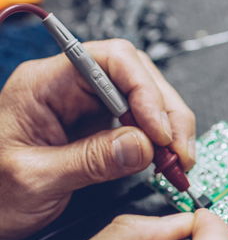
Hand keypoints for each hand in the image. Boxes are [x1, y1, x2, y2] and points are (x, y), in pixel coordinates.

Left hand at [0, 39, 195, 239]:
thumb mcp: (35, 179)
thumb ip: (90, 161)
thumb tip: (143, 146)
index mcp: (43, 83)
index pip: (109, 60)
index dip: (144, 89)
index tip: (160, 130)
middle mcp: (67, 86)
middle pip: (135, 75)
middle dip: (165, 111)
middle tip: (179, 150)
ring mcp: (83, 105)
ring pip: (142, 97)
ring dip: (167, 127)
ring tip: (178, 160)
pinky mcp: (94, 127)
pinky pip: (136, 123)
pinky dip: (157, 141)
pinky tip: (164, 159)